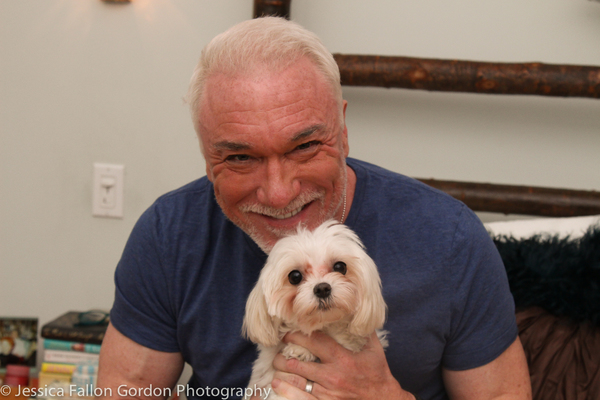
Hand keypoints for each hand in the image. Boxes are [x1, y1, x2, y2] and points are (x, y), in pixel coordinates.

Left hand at [270, 331, 411, 399]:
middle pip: (299, 363)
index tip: (288, 332)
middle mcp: (332, 376)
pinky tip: (278, 383)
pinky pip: (300, 398)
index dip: (297, 336)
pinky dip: (286, 390)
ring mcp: (327, 393)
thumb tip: (354, 311)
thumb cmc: (378, 374)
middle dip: (284, 355)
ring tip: (277, 364)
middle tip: (278, 349)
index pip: (314, 343)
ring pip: (296, 381)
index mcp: (342, 359)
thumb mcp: (374, 350)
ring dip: (282, 371)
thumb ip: (363, 330)